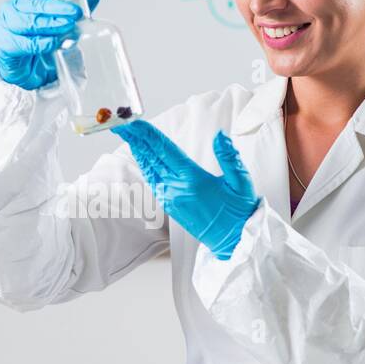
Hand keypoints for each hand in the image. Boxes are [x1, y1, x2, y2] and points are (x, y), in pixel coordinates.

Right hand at [0, 0, 101, 89]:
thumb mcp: (57, 24)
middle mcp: (15, 7)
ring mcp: (8, 25)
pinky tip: (54, 43)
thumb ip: (73, 10)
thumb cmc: (36, 41)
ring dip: (52, 24)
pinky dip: (43, 43)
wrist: (18, 68)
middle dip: (58, 6)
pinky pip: (27, 43)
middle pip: (36, 3)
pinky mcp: (6, 44)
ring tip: (69, 26)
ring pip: (31, 22)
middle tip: (77, 12)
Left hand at [112, 120, 260, 260]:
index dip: (149, 135)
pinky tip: (142, 158)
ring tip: (128, 135)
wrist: (233, 241)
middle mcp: (178, 188)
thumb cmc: (239, 212)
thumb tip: (220, 135)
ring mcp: (172, 198)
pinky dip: (145, 167)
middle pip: (152, 157)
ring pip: (150, 170)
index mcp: (194, 179)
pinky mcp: (170, 206)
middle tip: (123, 123)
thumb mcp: (242, 183)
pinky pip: (153, 182)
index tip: (135, 122)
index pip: (166, 151)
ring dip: (138, 151)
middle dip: (136, 138)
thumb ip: (230, 157)